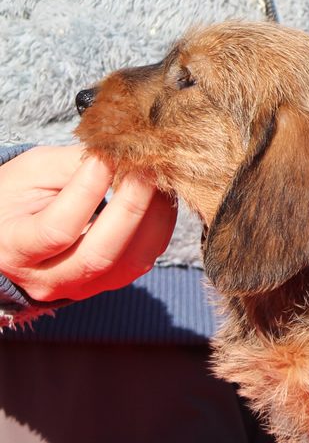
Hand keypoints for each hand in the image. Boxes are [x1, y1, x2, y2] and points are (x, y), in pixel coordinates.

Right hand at [0, 145, 176, 301]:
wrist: (13, 230)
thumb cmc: (19, 194)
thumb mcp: (33, 173)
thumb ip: (74, 165)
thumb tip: (124, 155)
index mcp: (14, 249)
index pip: (57, 230)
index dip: (87, 191)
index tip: (107, 156)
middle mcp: (47, 279)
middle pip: (99, 255)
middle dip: (131, 207)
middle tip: (148, 167)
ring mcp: (82, 287)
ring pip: (130, 263)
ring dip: (155, 218)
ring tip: (161, 179)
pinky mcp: (110, 283)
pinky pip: (143, 259)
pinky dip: (159, 227)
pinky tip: (161, 197)